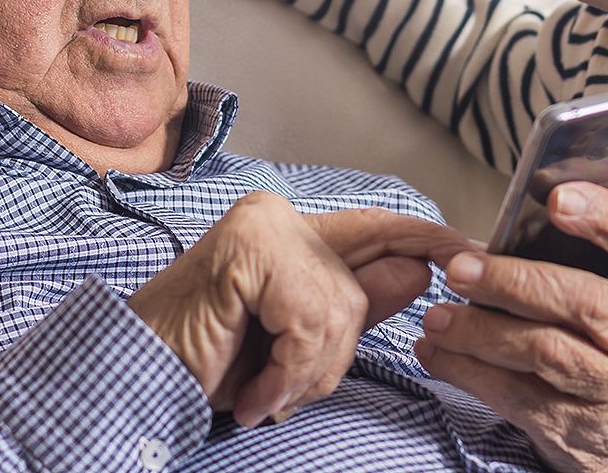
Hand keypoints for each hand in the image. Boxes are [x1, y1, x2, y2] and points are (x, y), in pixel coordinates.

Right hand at [130, 192, 467, 426]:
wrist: (134, 382)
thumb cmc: (205, 364)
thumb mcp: (294, 339)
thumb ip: (354, 304)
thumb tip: (421, 272)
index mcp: (292, 228)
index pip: (381, 228)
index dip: (428, 240)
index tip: (473, 252)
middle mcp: (278, 215)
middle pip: (362, 293)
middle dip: (331, 358)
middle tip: (280, 389)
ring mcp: (263, 227)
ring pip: (340, 311)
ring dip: (302, 374)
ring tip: (258, 391)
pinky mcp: (250, 251)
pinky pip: (307, 323)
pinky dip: (284, 374)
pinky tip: (249, 393)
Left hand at [415, 168, 607, 471]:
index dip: (603, 215)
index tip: (556, 199)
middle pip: (581, 299)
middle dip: (513, 280)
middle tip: (458, 268)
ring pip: (543, 350)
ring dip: (480, 329)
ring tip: (437, 315)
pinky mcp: (576, 426)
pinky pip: (515, 395)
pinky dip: (467, 371)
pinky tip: (437, 352)